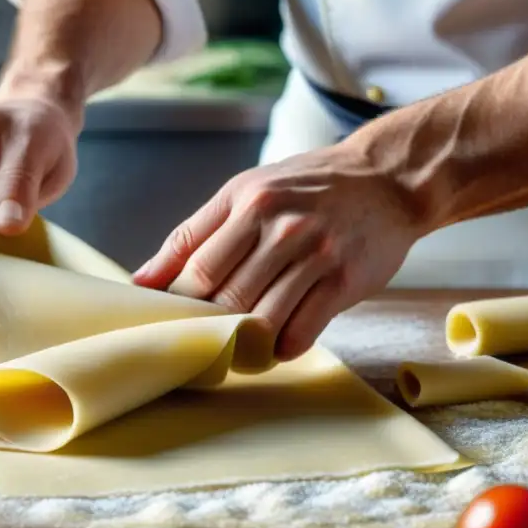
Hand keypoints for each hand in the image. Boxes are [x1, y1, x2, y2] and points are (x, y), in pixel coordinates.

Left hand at [133, 141, 422, 358]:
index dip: (176, 303)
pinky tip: (277, 343)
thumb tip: (140, 282)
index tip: (169, 321)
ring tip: (237, 347)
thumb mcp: (245, 193)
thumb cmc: (308, 188)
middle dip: (207, 326)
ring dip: (243, 344)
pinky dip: (282, 348)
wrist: (386, 179)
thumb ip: (193, 235)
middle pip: (225, 297)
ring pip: (262, 320)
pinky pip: (302, 332)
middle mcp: (281, 227)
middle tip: (202, 340)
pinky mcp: (345, 281)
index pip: (196, 268)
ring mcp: (315, 255)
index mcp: (248, 203)